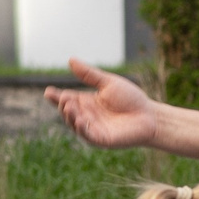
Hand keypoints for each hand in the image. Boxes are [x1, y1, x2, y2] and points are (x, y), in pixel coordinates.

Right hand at [44, 60, 158, 150]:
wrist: (150, 115)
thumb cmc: (131, 99)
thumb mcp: (108, 83)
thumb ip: (88, 75)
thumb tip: (70, 60)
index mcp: (87, 102)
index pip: (67, 99)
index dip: (56, 97)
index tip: (48, 92)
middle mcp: (87, 116)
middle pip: (69, 112)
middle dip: (64, 106)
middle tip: (64, 98)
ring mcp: (93, 128)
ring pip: (75, 124)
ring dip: (70, 117)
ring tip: (68, 107)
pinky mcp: (101, 139)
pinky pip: (87, 135)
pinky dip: (81, 129)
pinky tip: (78, 120)